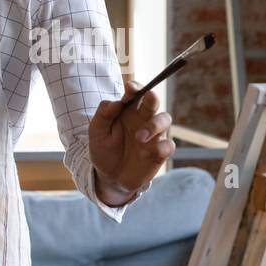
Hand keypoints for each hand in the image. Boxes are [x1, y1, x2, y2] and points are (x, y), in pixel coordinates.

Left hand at [88, 81, 174, 203]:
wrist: (109, 177)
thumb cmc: (103, 150)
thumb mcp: (96, 132)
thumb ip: (103, 114)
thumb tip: (116, 102)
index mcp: (128, 110)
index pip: (135, 93)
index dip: (136, 87)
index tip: (130, 88)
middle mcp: (143, 119)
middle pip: (154, 101)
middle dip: (152, 98)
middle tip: (149, 97)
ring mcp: (154, 135)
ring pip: (165, 119)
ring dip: (154, 125)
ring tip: (139, 138)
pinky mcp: (160, 152)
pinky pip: (168, 145)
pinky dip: (159, 148)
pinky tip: (145, 154)